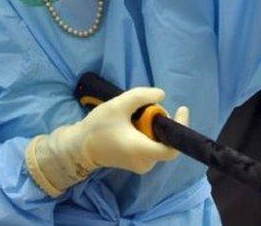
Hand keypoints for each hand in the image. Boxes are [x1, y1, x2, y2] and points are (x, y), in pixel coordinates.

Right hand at [25, 87, 188, 196]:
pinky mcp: (136, 162)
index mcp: (142, 151)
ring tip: (136, 113)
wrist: (79, 146)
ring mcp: (141, 165)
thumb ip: (142, 96)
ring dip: (152, 125)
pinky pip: (150, 145)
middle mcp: (145, 163)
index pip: (172, 148)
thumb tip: (162, 95)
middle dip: (160, 121)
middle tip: (147, 107)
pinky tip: (133, 122)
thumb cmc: (99, 126)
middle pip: (164, 140)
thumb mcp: (119, 105)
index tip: (181, 109)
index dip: (180, 128)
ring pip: (157, 141)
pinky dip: (147, 132)